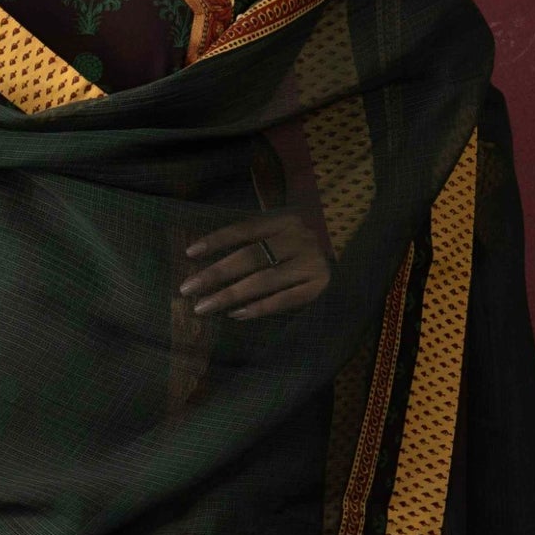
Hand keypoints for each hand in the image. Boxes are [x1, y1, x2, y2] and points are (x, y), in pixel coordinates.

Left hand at [177, 213, 330, 320]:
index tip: (190, 253)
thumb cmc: (299, 245)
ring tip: (204, 306)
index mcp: (285, 220)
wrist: (346, 256)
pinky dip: (258, 308)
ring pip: (264, 280)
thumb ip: (252, 238)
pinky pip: (283, 300)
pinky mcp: (319, 287)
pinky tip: (235, 314)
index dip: (217, 240)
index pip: (245, 229)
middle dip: (216, 273)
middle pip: (250, 257)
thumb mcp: (280, 231)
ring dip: (230, 295)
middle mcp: (299, 239)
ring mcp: (311, 264)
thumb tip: (203, 253)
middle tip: (188, 288)